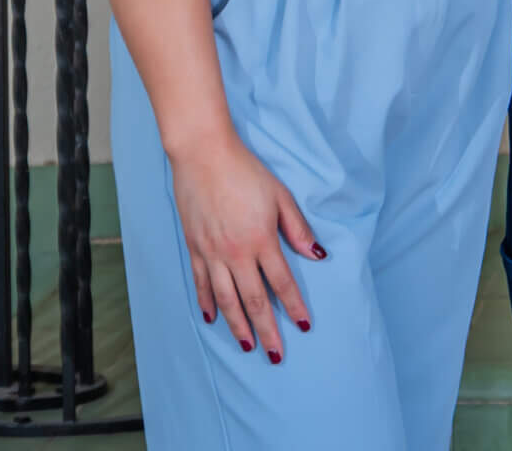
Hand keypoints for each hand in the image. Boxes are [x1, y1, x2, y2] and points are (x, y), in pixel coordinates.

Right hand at [167, 133, 321, 361]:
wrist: (203, 156)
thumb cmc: (246, 172)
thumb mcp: (280, 196)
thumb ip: (298, 228)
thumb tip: (318, 255)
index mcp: (261, 240)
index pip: (281, 283)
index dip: (293, 306)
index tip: (304, 325)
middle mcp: (235, 253)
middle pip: (253, 300)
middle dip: (266, 330)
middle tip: (276, 355)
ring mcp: (211, 253)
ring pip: (226, 300)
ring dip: (237, 326)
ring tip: (247, 346)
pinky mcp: (194, 248)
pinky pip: (202, 284)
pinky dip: (208, 303)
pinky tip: (212, 318)